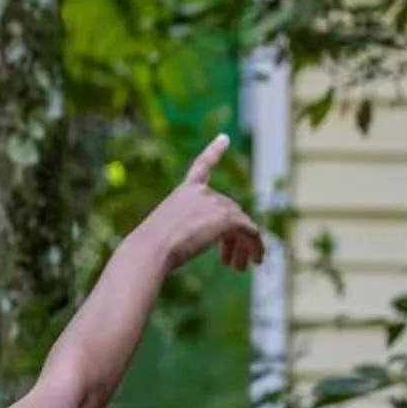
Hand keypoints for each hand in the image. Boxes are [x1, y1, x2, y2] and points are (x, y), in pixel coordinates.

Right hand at [137, 134, 265, 273]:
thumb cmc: (148, 250)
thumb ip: (184, 230)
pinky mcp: (227, 218)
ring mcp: (215, 202)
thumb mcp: (164, 233)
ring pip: (241, 224)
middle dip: (232, 238)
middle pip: (229, 212)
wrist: (150, 251)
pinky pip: (250, 232)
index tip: (224, 138)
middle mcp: (202, 192)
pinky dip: (256, 246)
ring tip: (241, 268)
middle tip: (230, 264)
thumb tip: (195, 244)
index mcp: (184, 192)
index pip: (201, 166)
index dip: (214, 151)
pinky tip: (258, 260)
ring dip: (243, 247)